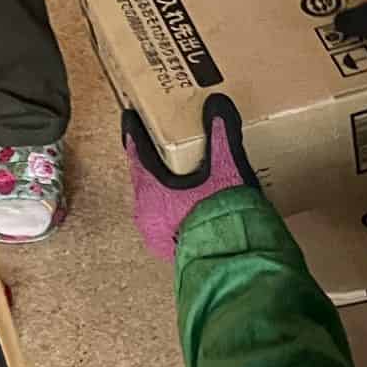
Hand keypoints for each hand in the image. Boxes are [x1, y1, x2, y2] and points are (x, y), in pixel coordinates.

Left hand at [128, 96, 254, 259]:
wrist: (236, 261)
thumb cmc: (225, 216)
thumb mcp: (226, 168)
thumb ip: (222, 134)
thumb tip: (218, 104)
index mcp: (150, 192)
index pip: (136, 154)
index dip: (135, 135)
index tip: (130, 120)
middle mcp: (147, 217)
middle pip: (145, 180)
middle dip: (152, 164)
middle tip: (158, 148)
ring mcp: (159, 238)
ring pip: (157, 206)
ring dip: (166, 192)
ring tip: (179, 181)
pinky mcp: (175, 253)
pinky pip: (171, 226)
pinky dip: (178, 213)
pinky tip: (193, 210)